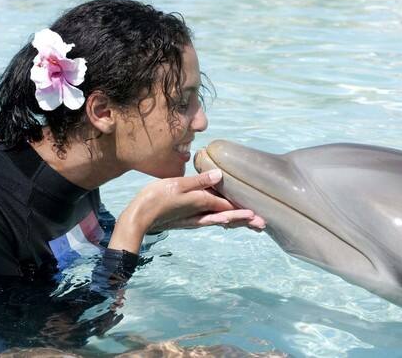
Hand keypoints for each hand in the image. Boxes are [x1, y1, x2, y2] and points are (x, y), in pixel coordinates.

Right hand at [109, 169, 265, 252]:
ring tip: (251, 224)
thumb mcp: (177, 184)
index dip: (244, 209)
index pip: (228, 206)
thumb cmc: (155, 199)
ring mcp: (194, 219)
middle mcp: (201, 213)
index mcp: (201, 203)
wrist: (138, 218)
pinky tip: (223, 220)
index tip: (260, 214)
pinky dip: (221, 220)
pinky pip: (209, 220)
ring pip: (221, 220)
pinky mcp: (187, 220)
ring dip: (237, 222)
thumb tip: (221, 175)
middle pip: (228, 217)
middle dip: (246, 220)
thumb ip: (199, 180)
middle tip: (263, 225)